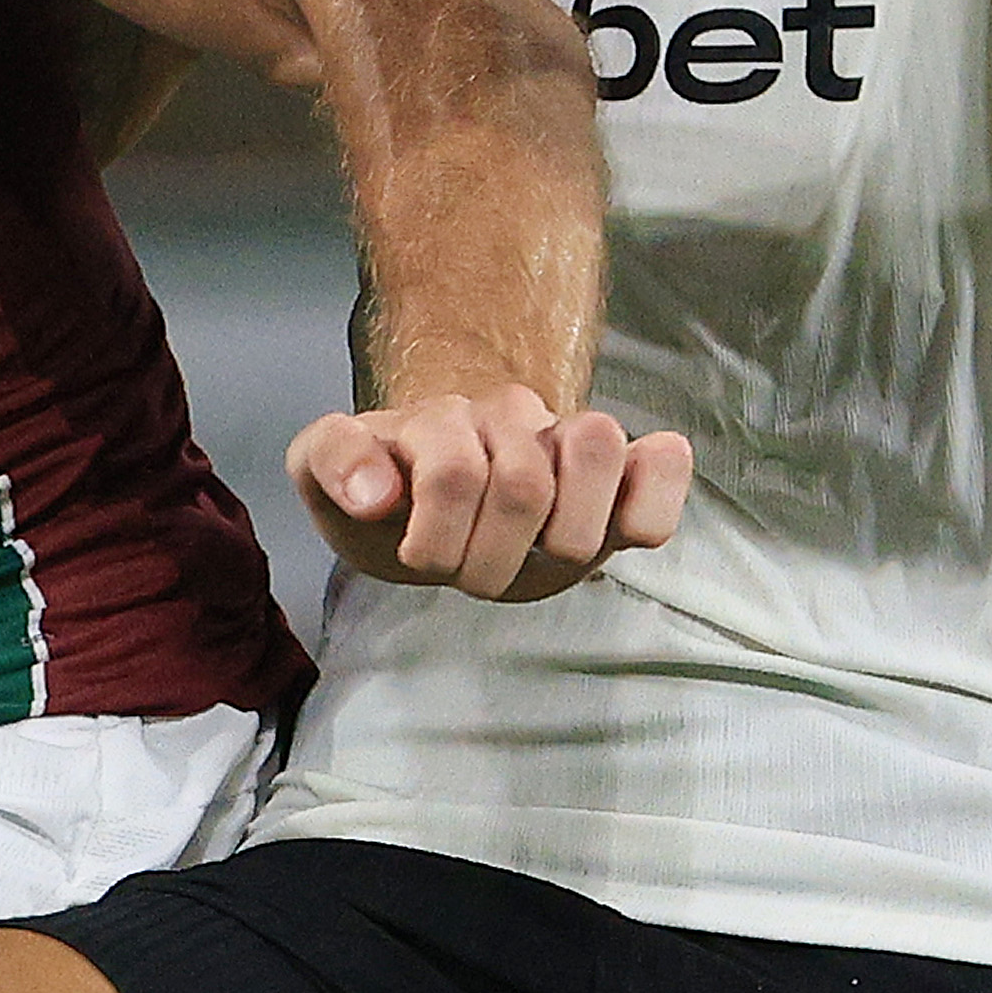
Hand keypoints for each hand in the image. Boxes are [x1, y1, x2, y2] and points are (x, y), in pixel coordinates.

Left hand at [287, 393, 691, 600]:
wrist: (436, 505)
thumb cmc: (386, 498)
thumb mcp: (328, 476)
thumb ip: (331, 460)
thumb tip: (375, 490)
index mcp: (438, 420)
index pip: (451, 474)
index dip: (435, 541)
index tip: (419, 559)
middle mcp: (506, 415)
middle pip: (520, 481)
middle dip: (490, 561)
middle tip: (471, 576)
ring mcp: (567, 436)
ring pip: (597, 441)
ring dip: (565, 534)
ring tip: (537, 558)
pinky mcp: (624, 468)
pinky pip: (663, 461)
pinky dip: (650, 501)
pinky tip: (623, 535)